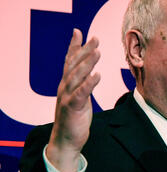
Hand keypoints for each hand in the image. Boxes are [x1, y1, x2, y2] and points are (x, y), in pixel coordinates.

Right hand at [46, 29, 100, 171]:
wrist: (66, 141)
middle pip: (74, 65)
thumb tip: (91, 71)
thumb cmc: (74, 118)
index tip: (78, 31)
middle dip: (84, 50)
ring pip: (76, 76)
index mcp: (67, 84)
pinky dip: (89, 83)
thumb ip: (83, 83)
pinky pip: (81, 93)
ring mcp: (67, 97)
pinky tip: (97, 75)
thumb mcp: (79, 97)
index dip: (74, 46)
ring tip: (98, 51)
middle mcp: (64, 87)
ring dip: (87, 63)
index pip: (69, 61)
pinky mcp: (72, 108)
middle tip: (95, 37)